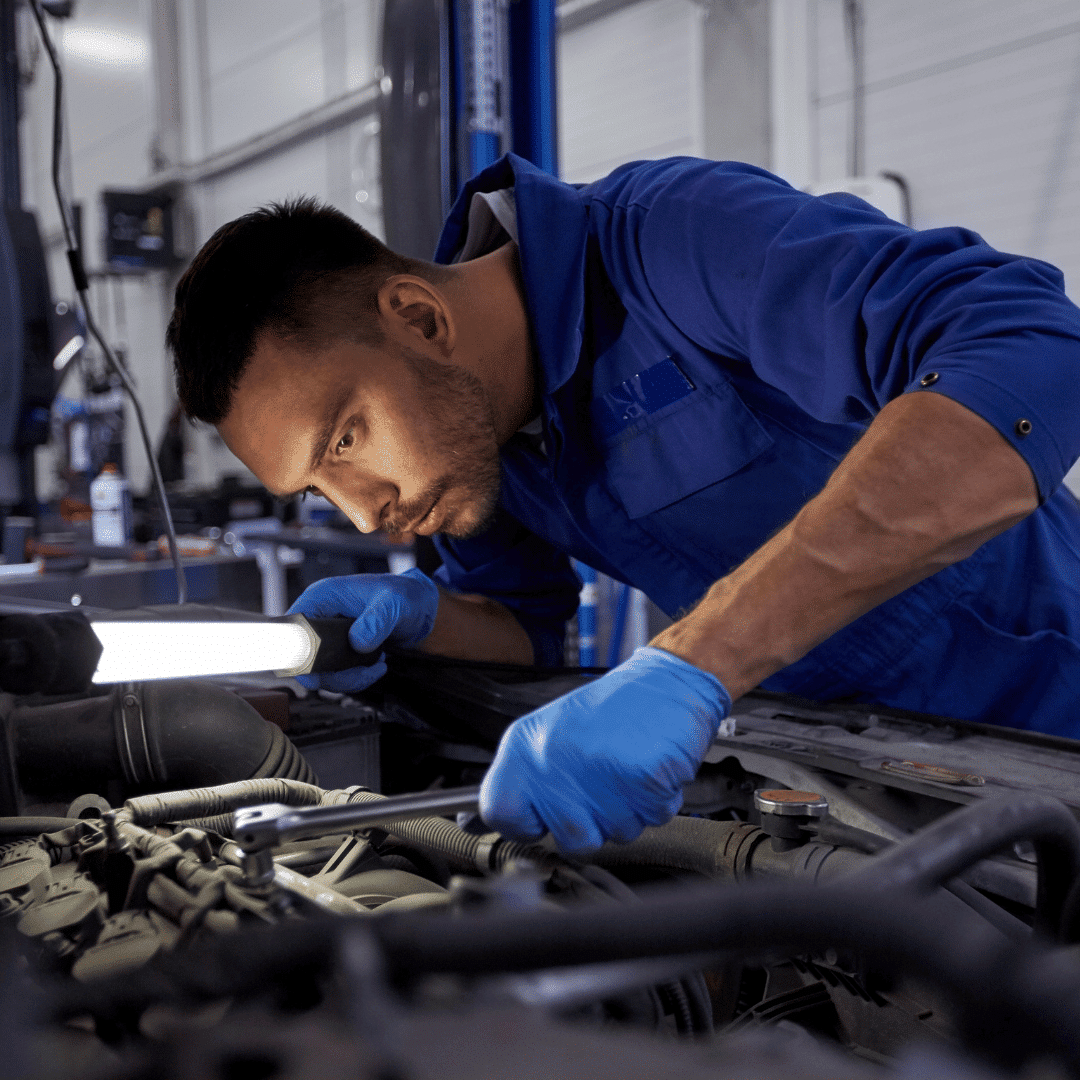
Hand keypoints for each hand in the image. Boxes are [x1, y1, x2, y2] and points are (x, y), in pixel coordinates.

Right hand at [286, 568, 438, 691]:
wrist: (420, 608)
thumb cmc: (404, 594)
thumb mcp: (393, 603)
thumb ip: (376, 620)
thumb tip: (358, 642)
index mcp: (323, 598)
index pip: (293, 627)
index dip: (297, 653)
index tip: (314, 675)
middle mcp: (322, 617)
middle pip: (304, 657)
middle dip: (330, 673)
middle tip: (357, 674)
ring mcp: (330, 636)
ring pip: (321, 671)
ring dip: (347, 678)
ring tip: (375, 668)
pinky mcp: (341, 650)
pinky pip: (337, 674)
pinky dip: (356, 678)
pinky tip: (377, 667)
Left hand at [480, 646, 730, 852]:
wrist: (668, 680)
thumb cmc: (613, 709)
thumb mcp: (549, 734)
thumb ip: (519, 780)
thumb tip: (476, 821)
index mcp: (526, 745)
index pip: (499, 812)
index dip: (524, 823)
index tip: (540, 816)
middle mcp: (556, 758)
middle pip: (569, 838)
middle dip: (594, 822)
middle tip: (603, 783)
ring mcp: (599, 771)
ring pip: (616, 834)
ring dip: (629, 811)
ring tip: (627, 768)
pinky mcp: (642, 778)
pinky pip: (653, 818)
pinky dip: (659, 800)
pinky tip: (649, 767)